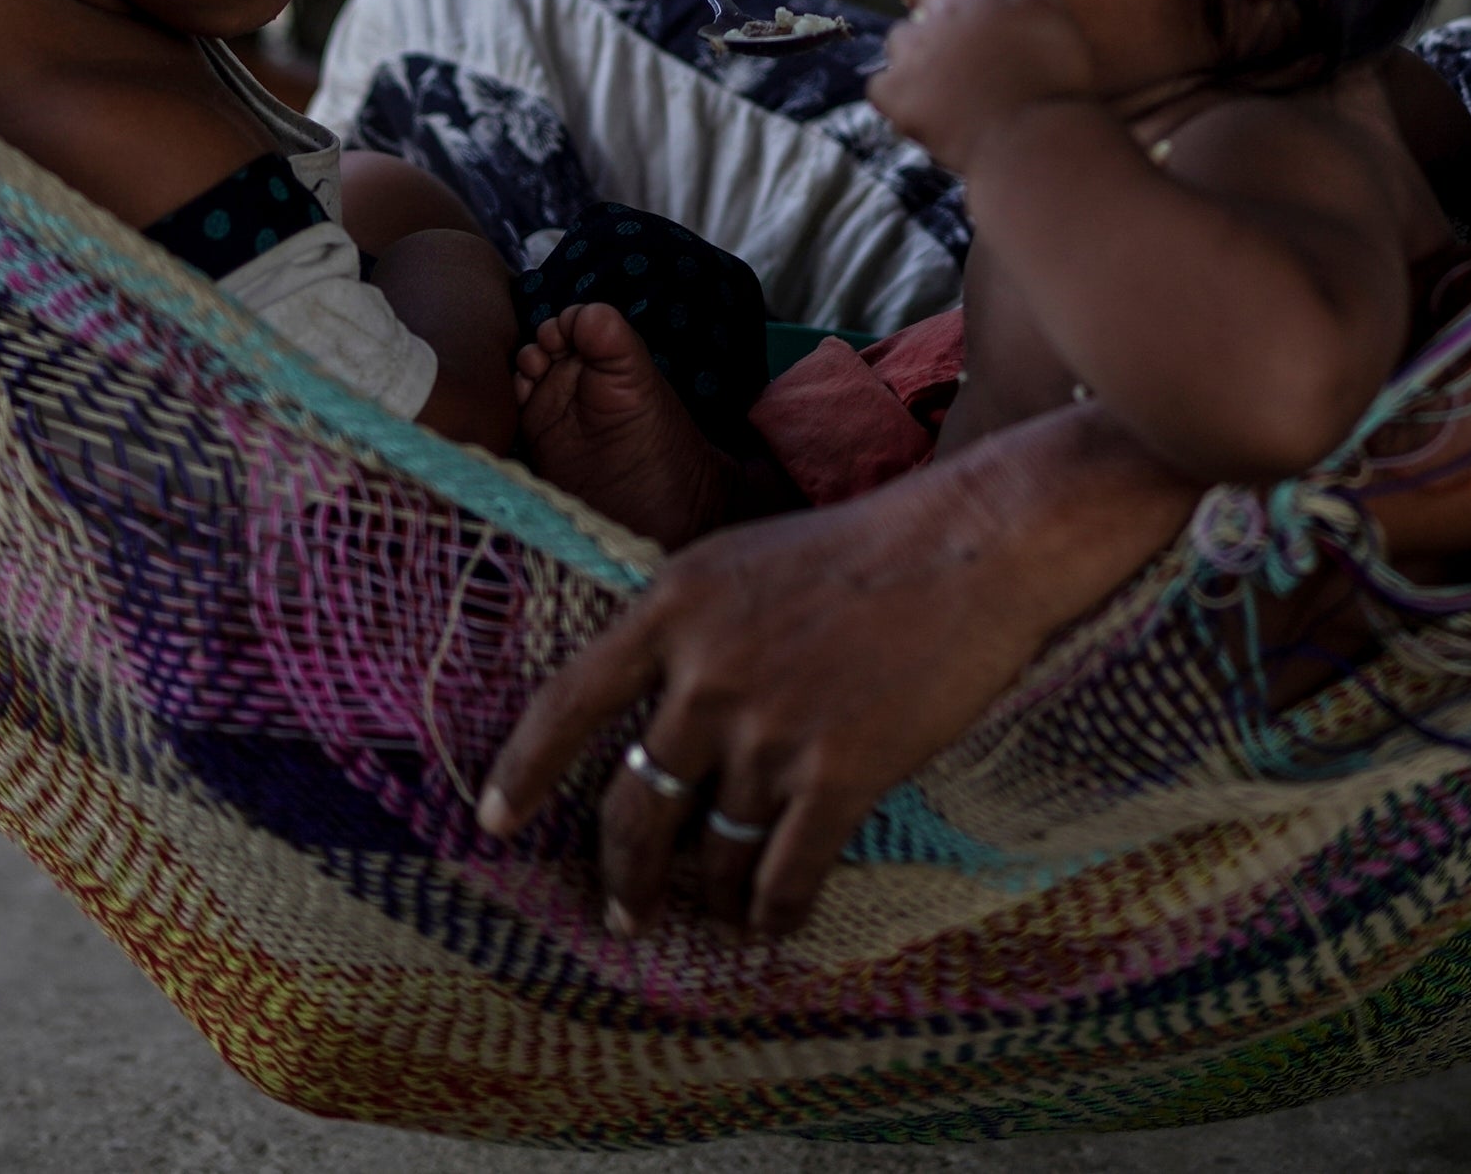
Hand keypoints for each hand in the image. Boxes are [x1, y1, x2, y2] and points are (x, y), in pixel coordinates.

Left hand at [480, 408, 1198, 937]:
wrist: (975, 544)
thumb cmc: (868, 545)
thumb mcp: (745, 557)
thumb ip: (689, 629)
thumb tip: (657, 718)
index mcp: (674, 606)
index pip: (568, 703)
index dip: (524, 771)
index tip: (494, 823)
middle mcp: (708, 673)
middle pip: (635, 804)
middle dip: (624, 875)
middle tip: (622, 913)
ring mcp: (772, 728)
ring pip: (714, 848)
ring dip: (711, 896)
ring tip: (716, 915)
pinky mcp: (840, 772)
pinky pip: (784, 872)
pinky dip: (774, 912)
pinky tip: (773, 927)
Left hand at [865, 0, 1096, 169]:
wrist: (1034, 142)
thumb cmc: (1059, 86)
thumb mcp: (1063, 26)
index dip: (992, 8)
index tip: (1004, 36)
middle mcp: (949, 6)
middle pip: (940, 2)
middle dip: (953, 25)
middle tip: (977, 65)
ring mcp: (918, 47)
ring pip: (903, 38)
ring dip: (918, 55)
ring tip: (947, 88)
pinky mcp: (896, 88)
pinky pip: (882, 86)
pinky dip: (898, 99)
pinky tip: (925, 114)